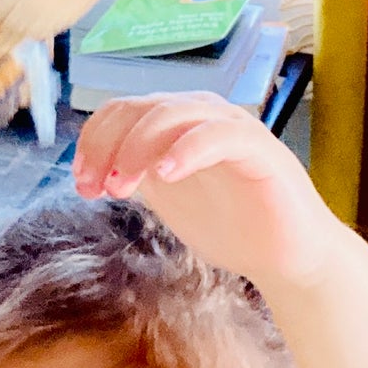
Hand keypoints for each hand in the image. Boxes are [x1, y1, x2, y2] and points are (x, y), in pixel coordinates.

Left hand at [73, 91, 350, 295]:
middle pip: (139, 108)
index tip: (81, 182)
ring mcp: (231, 126)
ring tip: (121, 187)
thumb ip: (136, 176)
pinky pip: (219, 134)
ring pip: (172, 114)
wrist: (286, 259)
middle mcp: (200, 114)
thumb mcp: (168, 198)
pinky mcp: (260, 148)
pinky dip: (187, 148)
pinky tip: (165, 174)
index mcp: (176, 122)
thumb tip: (92, 168)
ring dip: (137, 147)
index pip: (122, 110)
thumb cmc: (230, 224)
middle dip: (108, 146)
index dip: (93, 141)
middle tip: (96, 188)